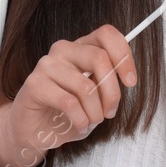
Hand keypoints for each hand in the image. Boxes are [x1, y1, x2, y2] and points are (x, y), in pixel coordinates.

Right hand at [0, 25, 136, 166]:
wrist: (35, 131)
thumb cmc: (68, 112)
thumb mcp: (96, 97)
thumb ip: (109, 82)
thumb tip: (125, 77)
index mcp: (80, 47)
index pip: (106, 34)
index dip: (124, 55)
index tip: (130, 81)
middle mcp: (63, 50)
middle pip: (99, 57)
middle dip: (112, 92)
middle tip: (110, 112)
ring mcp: (46, 65)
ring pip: (86, 86)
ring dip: (95, 112)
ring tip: (90, 122)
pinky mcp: (35, 84)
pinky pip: (69, 102)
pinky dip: (80, 119)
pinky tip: (78, 125)